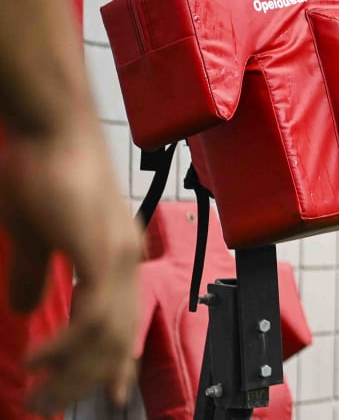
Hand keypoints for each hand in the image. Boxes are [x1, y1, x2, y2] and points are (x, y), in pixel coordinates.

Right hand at [0, 112, 140, 413]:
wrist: (51, 126)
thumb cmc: (41, 169)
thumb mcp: (34, 233)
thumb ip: (36, 272)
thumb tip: (30, 307)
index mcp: (117, 253)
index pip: (125, 320)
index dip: (118, 362)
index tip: (112, 397)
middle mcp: (126, 257)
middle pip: (118, 337)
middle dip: (87, 379)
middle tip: (51, 407)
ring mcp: (118, 254)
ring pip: (105, 336)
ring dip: (72, 373)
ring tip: (39, 394)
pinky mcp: (100, 250)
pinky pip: (91, 316)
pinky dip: (67, 346)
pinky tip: (40, 360)